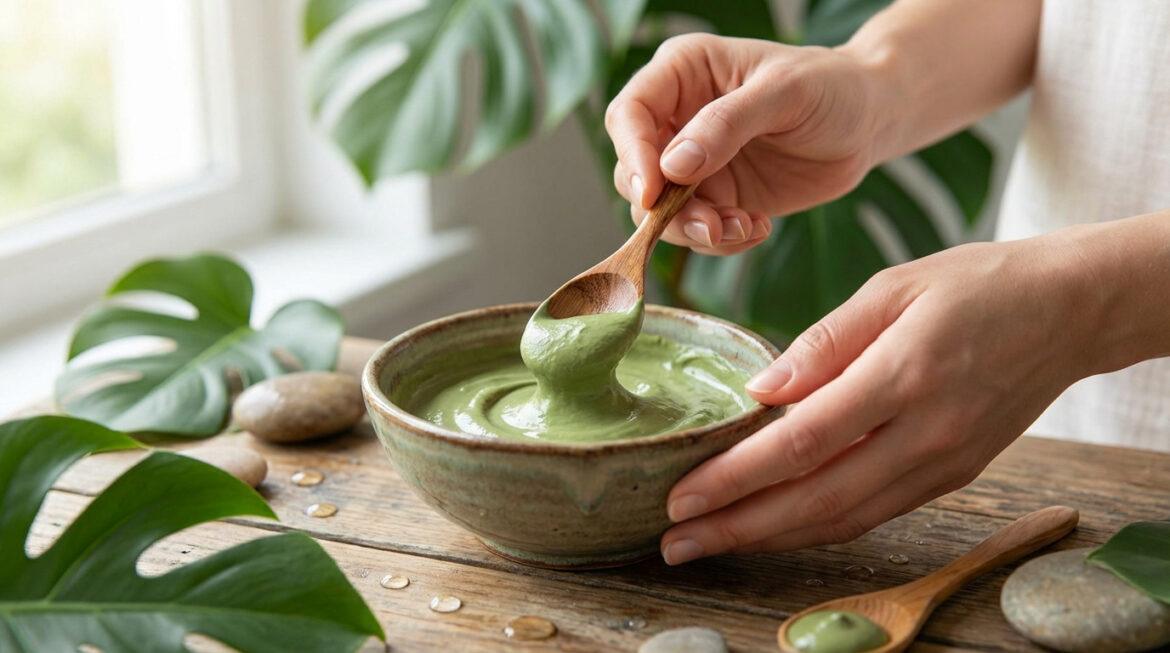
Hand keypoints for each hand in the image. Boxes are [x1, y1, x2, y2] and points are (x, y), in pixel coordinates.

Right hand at [605, 35, 888, 254]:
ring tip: (744, 227)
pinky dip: (720, 240)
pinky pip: (695, 230)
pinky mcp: (715, 197)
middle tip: (712, 224)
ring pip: (659, 211)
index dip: (633, 155)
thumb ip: (726, 125)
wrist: (869, 121)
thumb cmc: (831, 87)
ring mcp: (693, 163)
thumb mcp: (784, 94)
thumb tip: (672, 167)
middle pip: (634, 171)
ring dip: (695, 230)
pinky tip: (757, 228)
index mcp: (682, 74)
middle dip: (665, 207)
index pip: (629, 114)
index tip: (655, 192)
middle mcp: (677, 119)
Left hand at [658, 232, 1101, 562]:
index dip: (736, 476)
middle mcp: (925, 433)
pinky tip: (775, 527)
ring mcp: (943, 463)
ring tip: (711, 542)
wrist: (1069, 311)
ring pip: (844, 519)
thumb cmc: (976, 285)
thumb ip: (823, 342)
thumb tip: (759, 392)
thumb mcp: (894, 286)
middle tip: (675, 541)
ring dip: (771, 538)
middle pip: (817, 498)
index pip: (803, 441)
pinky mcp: (952, 476)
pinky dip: (818, 527)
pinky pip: (874, 514)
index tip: (682, 495)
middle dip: (738, 526)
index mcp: (903, 374)